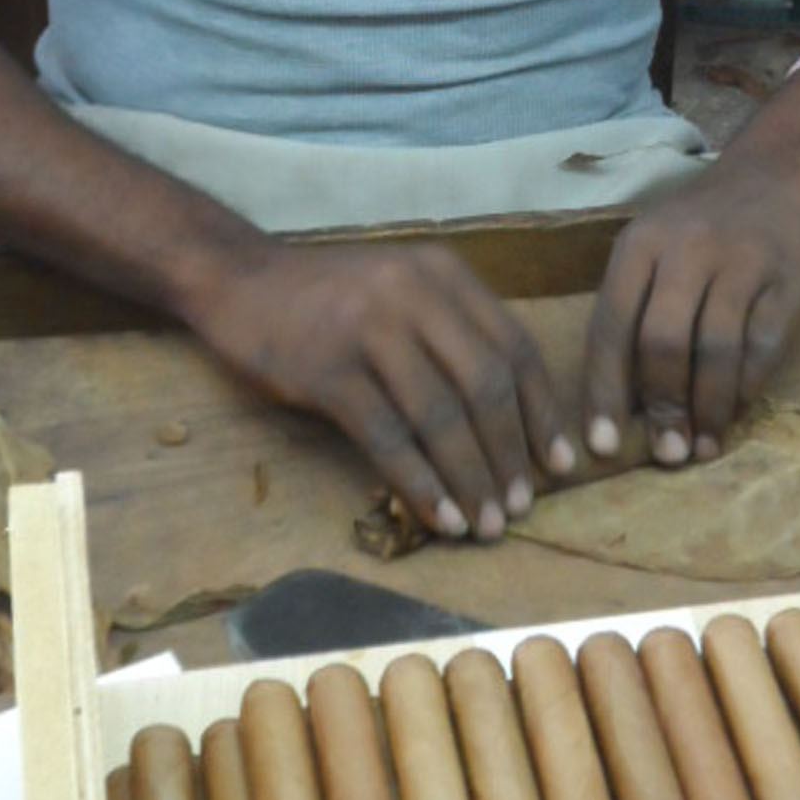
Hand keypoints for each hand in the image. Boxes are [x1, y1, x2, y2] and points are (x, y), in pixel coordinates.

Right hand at [192, 238, 574, 538]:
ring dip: (470, 479)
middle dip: (510, 455)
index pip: (515, 347)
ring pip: (441, 417)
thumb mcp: (402, 290)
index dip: (543, 412)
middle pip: (486, 385)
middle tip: (519, 507)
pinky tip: (438, 516)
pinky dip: (420, 484)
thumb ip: (452, 334)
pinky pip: (389, 438)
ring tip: (484, 525)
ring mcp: (369, 331)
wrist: (238, 279)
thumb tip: (510, 421)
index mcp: (443, 275)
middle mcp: (414, 295)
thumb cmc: (329, 297)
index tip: (560, 465)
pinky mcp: (327, 372)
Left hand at [581, 165, 799, 467]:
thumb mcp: (652, 250)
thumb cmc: (698, 229)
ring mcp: (741, 261)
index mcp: (639, 245)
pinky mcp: (789, 278)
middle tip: (666, 454)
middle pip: (663, 342)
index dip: (604, 392)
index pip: (610, 326)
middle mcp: (686, 249)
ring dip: (708, 408)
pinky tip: (735, 412)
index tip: (602, 447)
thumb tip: (620, 407)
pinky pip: (763, 346)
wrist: (775, 177)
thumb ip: (634, 314)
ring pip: (717, 350)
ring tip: (701, 447)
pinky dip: (747, 387)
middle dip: (662, 406)